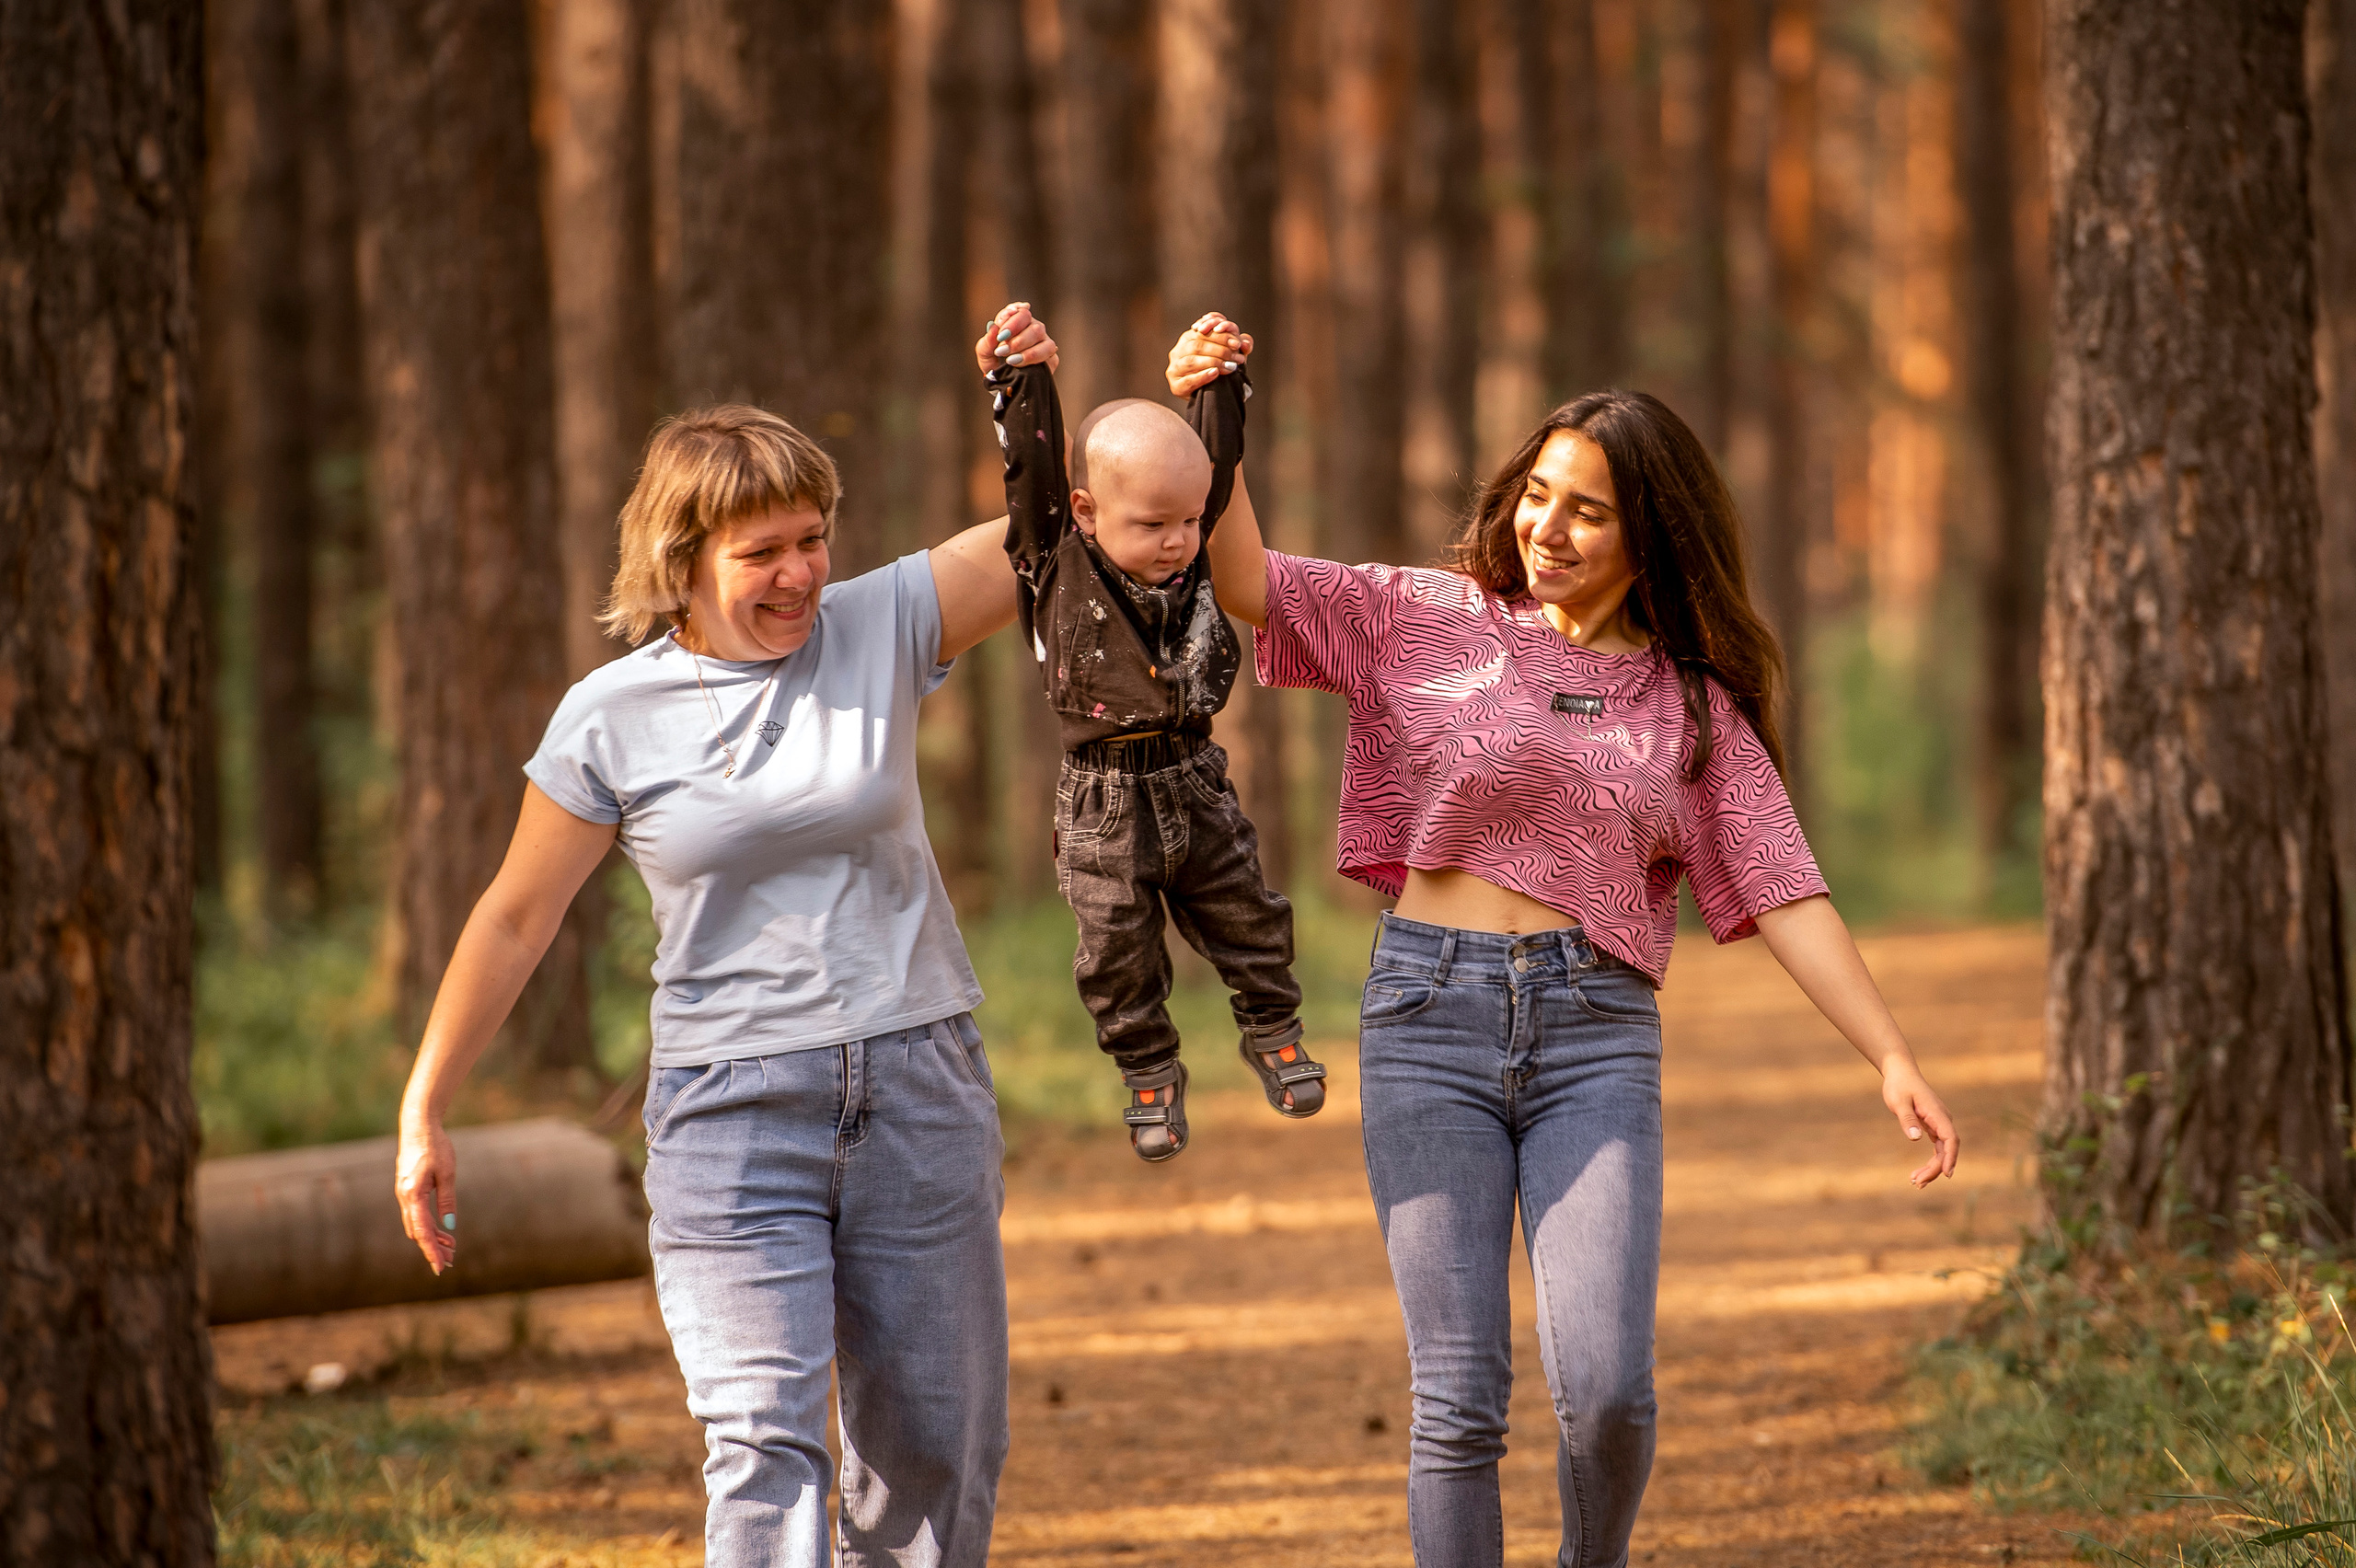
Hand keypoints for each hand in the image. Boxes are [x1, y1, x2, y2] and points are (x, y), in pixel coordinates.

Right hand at [395, 1115, 457, 1273]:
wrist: (418, 1127)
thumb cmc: (435, 1146)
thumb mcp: (447, 1173)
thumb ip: (447, 1199)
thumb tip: (449, 1225)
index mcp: (412, 1194)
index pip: (422, 1231)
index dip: (431, 1250)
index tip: (439, 1266)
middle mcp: (404, 1197)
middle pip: (418, 1232)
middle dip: (432, 1248)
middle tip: (449, 1262)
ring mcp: (404, 1195)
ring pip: (417, 1225)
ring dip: (432, 1238)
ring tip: (451, 1249)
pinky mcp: (408, 1191)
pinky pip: (417, 1215)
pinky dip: (429, 1225)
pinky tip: (443, 1230)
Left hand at [975, 302, 1058, 376]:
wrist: (1004, 386)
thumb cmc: (995, 365)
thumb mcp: (985, 354)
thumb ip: (987, 341)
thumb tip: (993, 327)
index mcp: (1017, 322)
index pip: (1018, 310)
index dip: (1009, 317)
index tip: (1000, 331)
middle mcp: (1032, 328)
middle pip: (1028, 318)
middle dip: (1013, 331)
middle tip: (1001, 348)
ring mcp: (1044, 342)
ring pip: (1039, 333)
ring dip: (1022, 344)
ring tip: (1009, 359)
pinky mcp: (1051, 358)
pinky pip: (1048, 352)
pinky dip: (1032, 357)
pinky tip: (1019, 363)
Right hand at [1167, 311, 1251, 396]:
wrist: (1209, 397)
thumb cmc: (1217, 370)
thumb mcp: (1228, 354)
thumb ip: (1237, 345)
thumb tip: (1246, 342)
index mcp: (1188, 338)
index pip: (1204, 332)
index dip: (1222, 336)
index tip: (1237, 344)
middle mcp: (1178, 351)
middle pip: (1197, 345)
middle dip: (1220, 350)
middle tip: (1237, 358)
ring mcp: (1174, 368)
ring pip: (1191, 361)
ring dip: (1213, 362)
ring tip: (1230, 367)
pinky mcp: (1176, 386)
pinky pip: (1188, 380)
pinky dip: (1203, 376)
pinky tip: (1215, 373)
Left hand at [1881, 1062, 1959, 1188]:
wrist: (1900, 1073)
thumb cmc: (1899, 1086)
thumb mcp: (1899, 1102)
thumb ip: (1907, 1119)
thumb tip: (1916, 1138)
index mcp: (1937, 1114)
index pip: (1950, 1138)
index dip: (1950, 1156)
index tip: (1946, 1173)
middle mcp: (1942, 1120)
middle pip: (1946, 1149)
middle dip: (1935, 1168)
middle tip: (1917, 1183)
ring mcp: (1939, 1124)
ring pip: (1942, 1151)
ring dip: (1932, 1168)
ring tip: (1916, 1182)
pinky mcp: (1933, 1126)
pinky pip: (1937, 1148)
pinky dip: (1931, 1161)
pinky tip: (1920, 1173)